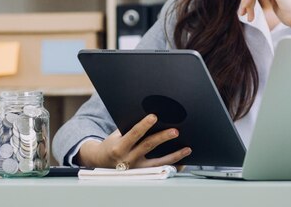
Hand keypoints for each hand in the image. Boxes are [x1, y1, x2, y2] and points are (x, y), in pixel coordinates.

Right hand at [76, 114, 191, 167]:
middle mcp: (128, 159)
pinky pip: (161, 170)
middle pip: (148, 146)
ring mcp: (137, 168)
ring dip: (174, 156)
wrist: (103, 162)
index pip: (134, 134)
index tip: (154, 117)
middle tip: (175, 131)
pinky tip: (183, 162)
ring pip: (158, 162)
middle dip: (162, 137)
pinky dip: (173, 167)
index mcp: (120, 147)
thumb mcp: (116, 135)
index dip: (144, 125)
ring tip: (187, 149)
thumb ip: (130, 128)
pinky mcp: (144, 173)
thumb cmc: (113, 144)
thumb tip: (152, 117)